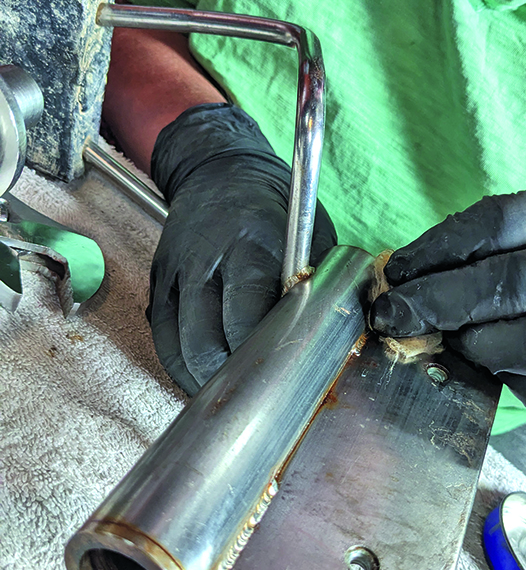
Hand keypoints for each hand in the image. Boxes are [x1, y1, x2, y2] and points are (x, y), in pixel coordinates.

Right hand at [148, 103, 336, 394]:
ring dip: (202, 381)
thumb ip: (314, 286)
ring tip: (230, 398)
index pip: (245, 318)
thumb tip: (322, 339)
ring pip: (177, 347)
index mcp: (250, 245)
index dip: (261, 358)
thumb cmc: (276, 208)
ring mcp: (174, 273)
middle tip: (255, 397)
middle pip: (204, 342)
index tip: (281, 378)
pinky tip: (204, 379)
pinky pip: (161, 339)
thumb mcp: (310, 235)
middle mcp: (204, 260)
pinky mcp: (158, 283)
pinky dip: (181, 366)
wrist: (220, 172)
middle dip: (229, 379)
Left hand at [370, 185, 525, 421]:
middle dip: (440, 303)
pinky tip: (501, 373)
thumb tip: (416, 276)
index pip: (501, 222)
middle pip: (514, 282)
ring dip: (485, 348)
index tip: (398, 270)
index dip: (438, 248)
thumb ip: (505, 249)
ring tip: (456, 345)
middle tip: (397, 316)